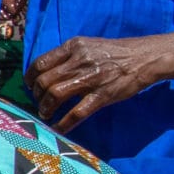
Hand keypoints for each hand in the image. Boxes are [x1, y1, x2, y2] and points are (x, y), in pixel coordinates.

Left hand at [26, 34, 167, 131]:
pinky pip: (76, 113)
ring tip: (46, 114)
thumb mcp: (88, 45)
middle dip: (37, 96)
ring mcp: (90, 79)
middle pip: (44, 81)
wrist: (143, 57)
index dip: (30, 78)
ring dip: (45, 108)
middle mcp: (78, 61)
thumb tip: (45, 72)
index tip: (30, 86)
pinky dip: (63, 123)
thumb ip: (68, 56)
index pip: (40, 63)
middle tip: (39, 103)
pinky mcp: (102, 96)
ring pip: (55, 95)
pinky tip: (58, 128)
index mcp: (73, 47)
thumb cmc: (114, 53)